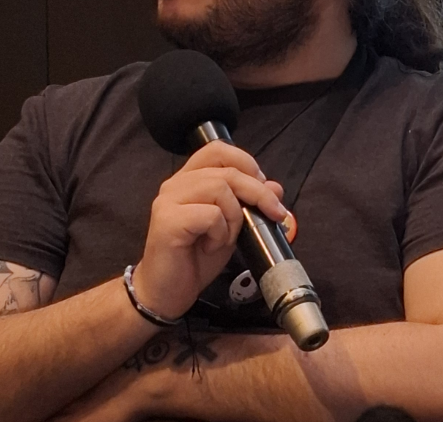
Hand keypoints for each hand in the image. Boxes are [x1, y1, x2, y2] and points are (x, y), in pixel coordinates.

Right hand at [134, 140, 285, 320]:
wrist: (166, 292)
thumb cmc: (196, 258)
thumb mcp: (232, 227)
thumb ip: (250, 204)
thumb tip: (275, 186)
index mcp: (189, 179)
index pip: (218, 150)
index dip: (246, 162)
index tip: (264, 187)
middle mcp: (175, 184)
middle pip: (227, 171)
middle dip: (258, 192)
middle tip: (274, 214)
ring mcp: (168, 200)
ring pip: (220, 188)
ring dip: (236, 216)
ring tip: (226, 238)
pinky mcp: (167, 220)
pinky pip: (210, 214)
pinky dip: (220, 233)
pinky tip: (210, 247)